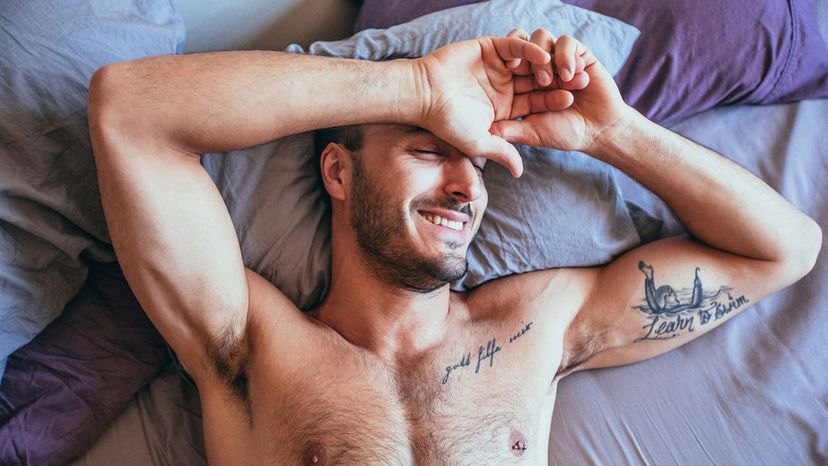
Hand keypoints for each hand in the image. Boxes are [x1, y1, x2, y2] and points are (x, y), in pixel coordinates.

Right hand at [412, 36, 572, 176]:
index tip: (572, 103)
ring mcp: (498, 65)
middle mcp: (504, 85)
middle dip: (558, 81)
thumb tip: (520, 172)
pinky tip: (543, 56)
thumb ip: (502, 151)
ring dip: (548, 64)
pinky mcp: (489, 47)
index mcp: (505, 106)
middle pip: (537, 81)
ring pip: (530, 62)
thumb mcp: (479, 141)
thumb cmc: (446, 121)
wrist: (422, 95)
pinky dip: (529, 49)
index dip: (552, 102)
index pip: (534, 103)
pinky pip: (514, 45)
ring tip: (564, 68)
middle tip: (581, 81)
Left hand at [489, 29, 631, 153]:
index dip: (503, 61)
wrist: (598, 130)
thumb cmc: (564, 133)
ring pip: (541, 37)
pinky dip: (565, 56)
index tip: (506, 70)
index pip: (506, 61)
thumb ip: (510, 130)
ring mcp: (557, 58)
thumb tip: (485, 131)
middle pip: (521, 43)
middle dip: (522, 55)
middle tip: (524, 71)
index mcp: (522, 82)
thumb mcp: (532, 133)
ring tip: (549, 81)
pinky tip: (570, 76)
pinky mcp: (578, 54)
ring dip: (544, 58)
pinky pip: (566, 41)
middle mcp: (538, 66)